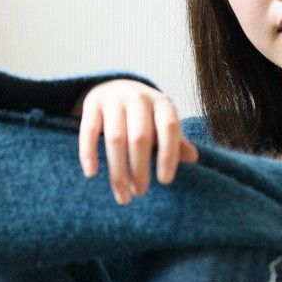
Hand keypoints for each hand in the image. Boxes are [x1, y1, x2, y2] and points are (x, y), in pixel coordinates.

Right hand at [77, 80, 199, 204]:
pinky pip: (88, 131)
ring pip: (115, 138)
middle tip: (140, 193)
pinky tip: (92, 174)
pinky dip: (88, 153)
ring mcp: (113, 99)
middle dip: (140, 169)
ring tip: (123, 194)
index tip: (165, 181)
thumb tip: (193, 158)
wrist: (116, 87)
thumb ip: (176, 141)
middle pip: (140, 137)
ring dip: (118, 171)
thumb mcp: (163, 123)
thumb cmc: (145, 115)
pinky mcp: (91, 103)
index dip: (168, 155)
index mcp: (162, 103)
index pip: (169, 128)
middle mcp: (138, 98)